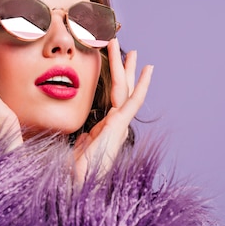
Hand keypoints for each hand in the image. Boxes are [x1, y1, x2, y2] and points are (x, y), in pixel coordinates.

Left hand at [73, 38, 152, 181]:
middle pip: (121, 89)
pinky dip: (143, 83)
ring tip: (117, 42)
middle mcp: (117, 125)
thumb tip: (83, 136)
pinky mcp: (120, 124)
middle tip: (116, 44)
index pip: (112, 98)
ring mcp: (120, 124)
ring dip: (123, 65)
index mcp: (106, 129)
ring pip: (125, 88)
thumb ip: (83, 140)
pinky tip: (149, 68)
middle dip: (120, 66)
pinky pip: (134, 99)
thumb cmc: (75, 170)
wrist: (77, 183)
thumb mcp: (79, 149)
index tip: (113, 65)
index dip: (114, 80)